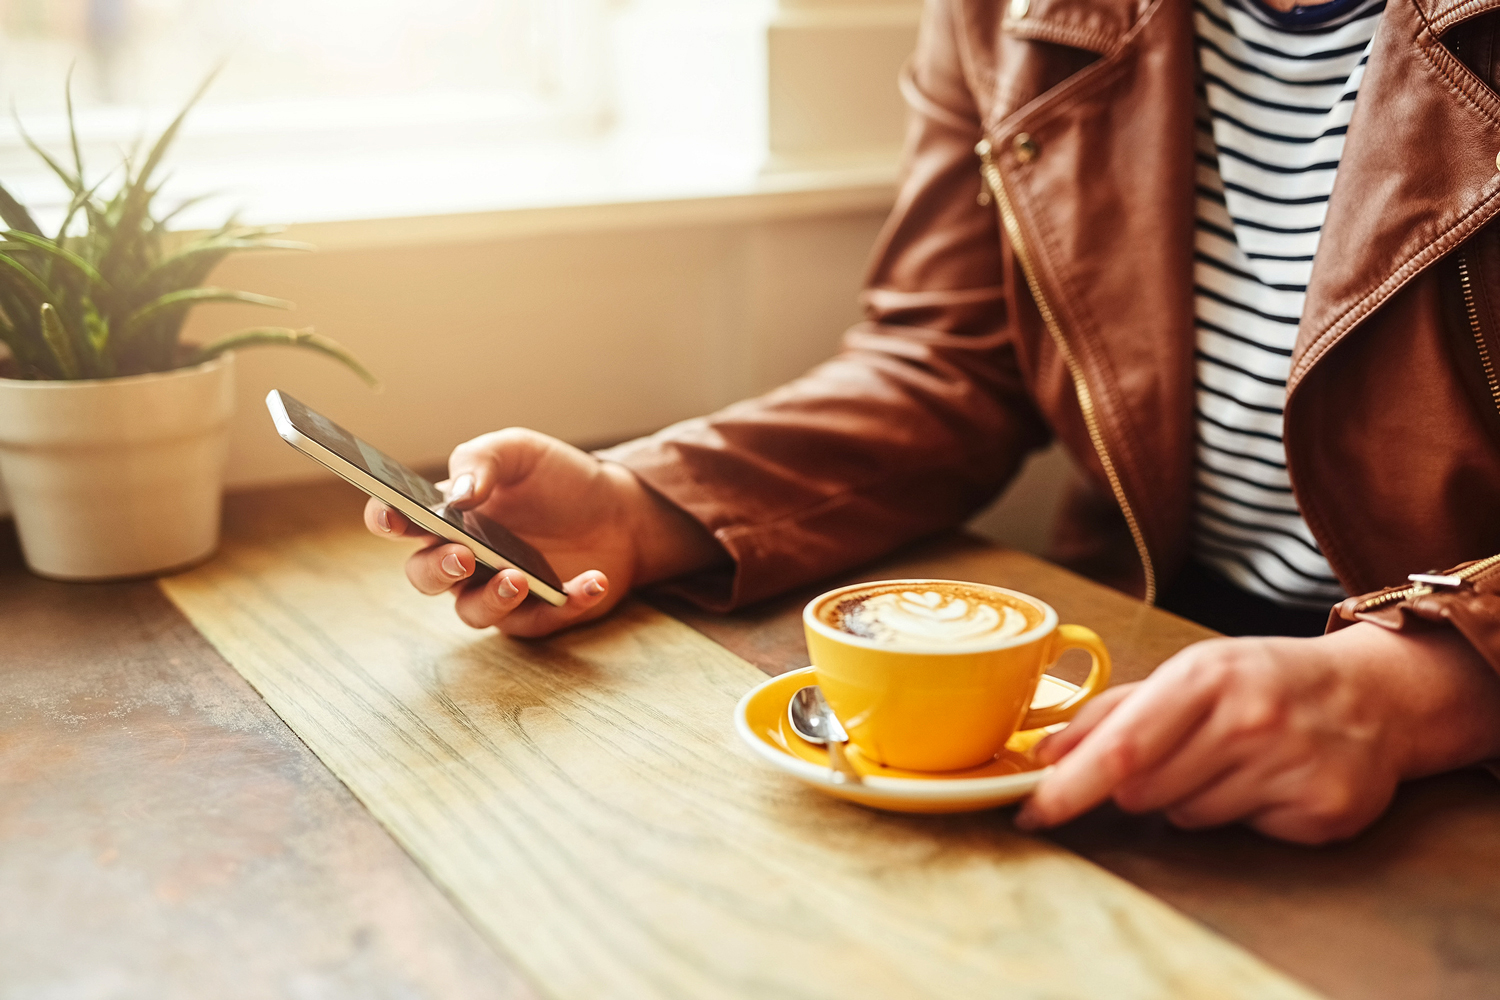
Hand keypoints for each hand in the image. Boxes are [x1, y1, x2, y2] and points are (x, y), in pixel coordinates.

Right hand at [364, 428, 723, 636]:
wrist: (618, 509)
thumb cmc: (558, 479)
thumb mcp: (521, 452)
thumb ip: (482, 461)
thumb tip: (458, 496)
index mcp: (449, 514)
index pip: (401, 520)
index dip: (387, 519)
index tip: (392, 516)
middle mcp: (464, 557)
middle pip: (425, 576)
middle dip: (436, 570)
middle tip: (463, 556)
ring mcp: (497, 589)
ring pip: (472, 611)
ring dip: (493, 599)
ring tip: (520, 577)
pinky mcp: (537, 614)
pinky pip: (540, 620)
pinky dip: (566, 602)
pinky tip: (591, 580)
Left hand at [1015, 623, 1499, 843]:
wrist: (1375, 694)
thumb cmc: (1265, 680)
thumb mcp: (1192, 673)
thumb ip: (1115, 711)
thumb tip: (1046, 752)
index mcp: (1207, 676)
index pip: (1122, 749)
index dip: (1069, 788)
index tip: (1031, 811)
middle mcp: (1250, 719)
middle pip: (1144, 790)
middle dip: (1138, 783)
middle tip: (1179, 753)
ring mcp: (1291, 765)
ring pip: (1187, 816)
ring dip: (1189, 798)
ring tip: (1230, 760)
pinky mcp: (1322, 810)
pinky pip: (1242, 833)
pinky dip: (1242, 814)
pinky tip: (1269, 780)